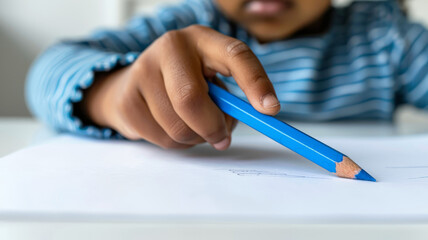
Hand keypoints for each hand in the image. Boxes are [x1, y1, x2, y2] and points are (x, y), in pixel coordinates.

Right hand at [81, 25, 279, 149]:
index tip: (270, 110)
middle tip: (221, 138)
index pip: (235, 55)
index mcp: (202, 40)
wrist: (136, 83)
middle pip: (192, 99)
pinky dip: (176, 143)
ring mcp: (143, 71)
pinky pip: (161, 138)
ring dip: (194, 138)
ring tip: (192, 125)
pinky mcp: (128, 99)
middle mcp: (171, 47)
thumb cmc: (185, 83)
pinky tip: (171, 127)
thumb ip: (227, 103)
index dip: (255, 83)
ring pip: (177, 126)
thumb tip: (226, 133)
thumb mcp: (211, 82)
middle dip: (212, 128)